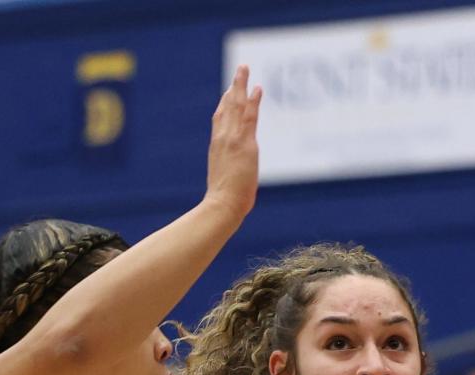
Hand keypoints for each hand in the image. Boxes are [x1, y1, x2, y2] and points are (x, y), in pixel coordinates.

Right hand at [206, 66, 261, 225]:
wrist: (221, 205)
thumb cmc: (222, 201)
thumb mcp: (223, 181)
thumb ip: (229, 172)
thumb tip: (234, 182)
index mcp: (216, 147)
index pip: (220, 119)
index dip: (225, 103)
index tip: (229, 90)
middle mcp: (222, 138)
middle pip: (227, 106)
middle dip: (234, 86)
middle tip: (240, 69)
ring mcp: (232, 140)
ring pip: (236, 106)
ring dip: (241, 85)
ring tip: (245, 68)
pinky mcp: (244, 144)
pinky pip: (249, 117)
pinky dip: (253, 102)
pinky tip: (257, 89)